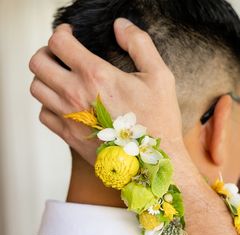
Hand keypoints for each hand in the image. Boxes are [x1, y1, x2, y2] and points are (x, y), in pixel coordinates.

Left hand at [30, 18, 182, 164]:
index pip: (58, 42)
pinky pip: (43, 114)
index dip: (62, 32)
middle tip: (62, 55)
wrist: (152, 161)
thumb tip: (121, 26)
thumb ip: (140, 44)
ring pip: (36, 88)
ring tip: (62, 78)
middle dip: (48, 52)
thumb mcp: (160, 76)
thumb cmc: (159, 119)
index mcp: (96, 76)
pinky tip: (66, 104)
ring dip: (46, 78)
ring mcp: (69, 117)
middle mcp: (75, 94)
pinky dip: (49, 104)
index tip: (70, 35)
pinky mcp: (69, 136)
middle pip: (38, 63)